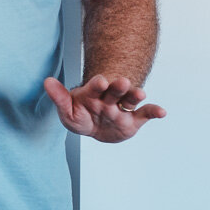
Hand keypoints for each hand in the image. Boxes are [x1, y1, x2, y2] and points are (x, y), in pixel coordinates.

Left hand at [42, 74, 165, 142]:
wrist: (94, 128)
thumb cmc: (80, 115)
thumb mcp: (67, 110)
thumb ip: (59, 97)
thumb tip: (47, 81)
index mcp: (92, 94)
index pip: (95, 87)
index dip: (97, 84)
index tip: (100, 81)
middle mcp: (109, 98)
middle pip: (115, 91)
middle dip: (118, 87)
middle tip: (121, 81)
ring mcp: (121, 108)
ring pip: (130, 100)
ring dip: (135, 95)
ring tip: (141, 93)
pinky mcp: (133, 120)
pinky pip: (144, 114)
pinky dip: (154, 112)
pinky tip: (162, 112)